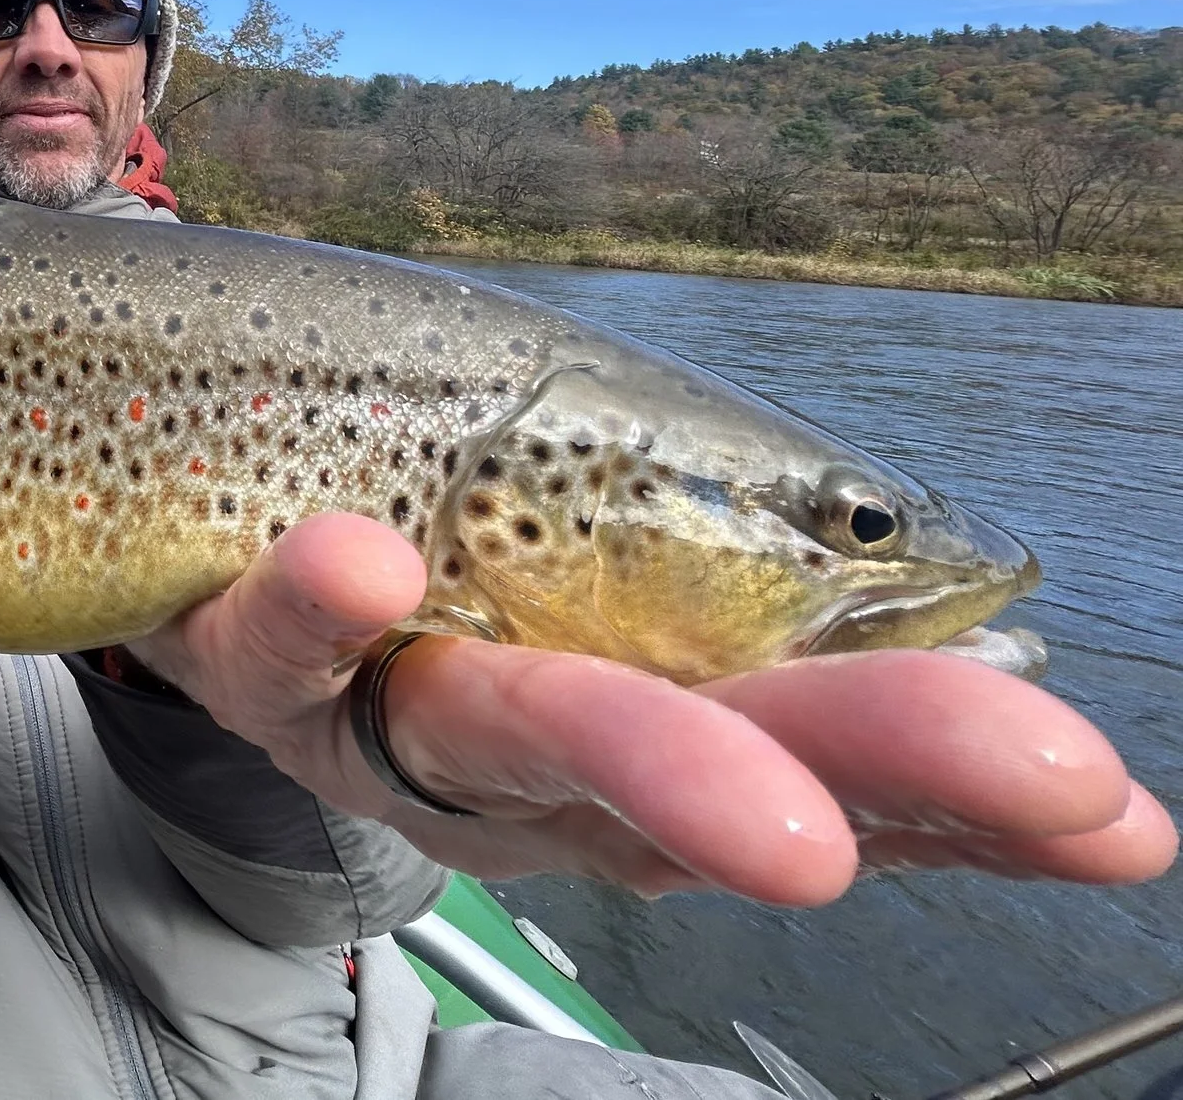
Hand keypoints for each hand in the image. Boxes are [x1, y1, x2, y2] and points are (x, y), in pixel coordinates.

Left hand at [128, 513, 1176, 901]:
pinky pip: (278, 633)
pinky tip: (364, 557)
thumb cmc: (461, 543)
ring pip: (508, 730)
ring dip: (621, 746)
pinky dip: (320, 600)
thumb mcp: (627, 551)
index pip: (827, 754)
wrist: (225, 513)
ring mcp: (394, 704)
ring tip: (742, 791)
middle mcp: (543, 745)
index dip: (960, 789)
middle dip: (835, 782)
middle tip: (994, 793)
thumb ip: (770, 602)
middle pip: (693, 767)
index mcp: (663, 716)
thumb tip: (989, 596)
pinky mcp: (254, 650)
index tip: (1103, 807)